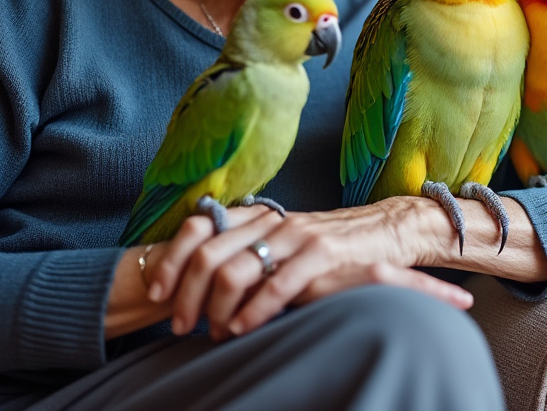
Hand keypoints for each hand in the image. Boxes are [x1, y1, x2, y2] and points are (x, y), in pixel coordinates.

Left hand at [151, 197, 469, 339]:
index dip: (172, 259)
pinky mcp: (322, 254)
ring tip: (213, 332)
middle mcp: (272, 220)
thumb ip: (251, 252)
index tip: (159, 292)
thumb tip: (202, 285)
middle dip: (186, 295)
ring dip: (216, 310)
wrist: (387, 230)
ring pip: (235, 271)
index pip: (198, 226)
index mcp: (259, 214)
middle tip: (180, 324)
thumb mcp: (286, 242)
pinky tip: (241, 329)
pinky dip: (253, 312)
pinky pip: (276, 285)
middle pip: (208, 254)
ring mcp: (296, 235)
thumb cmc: (332, 245)